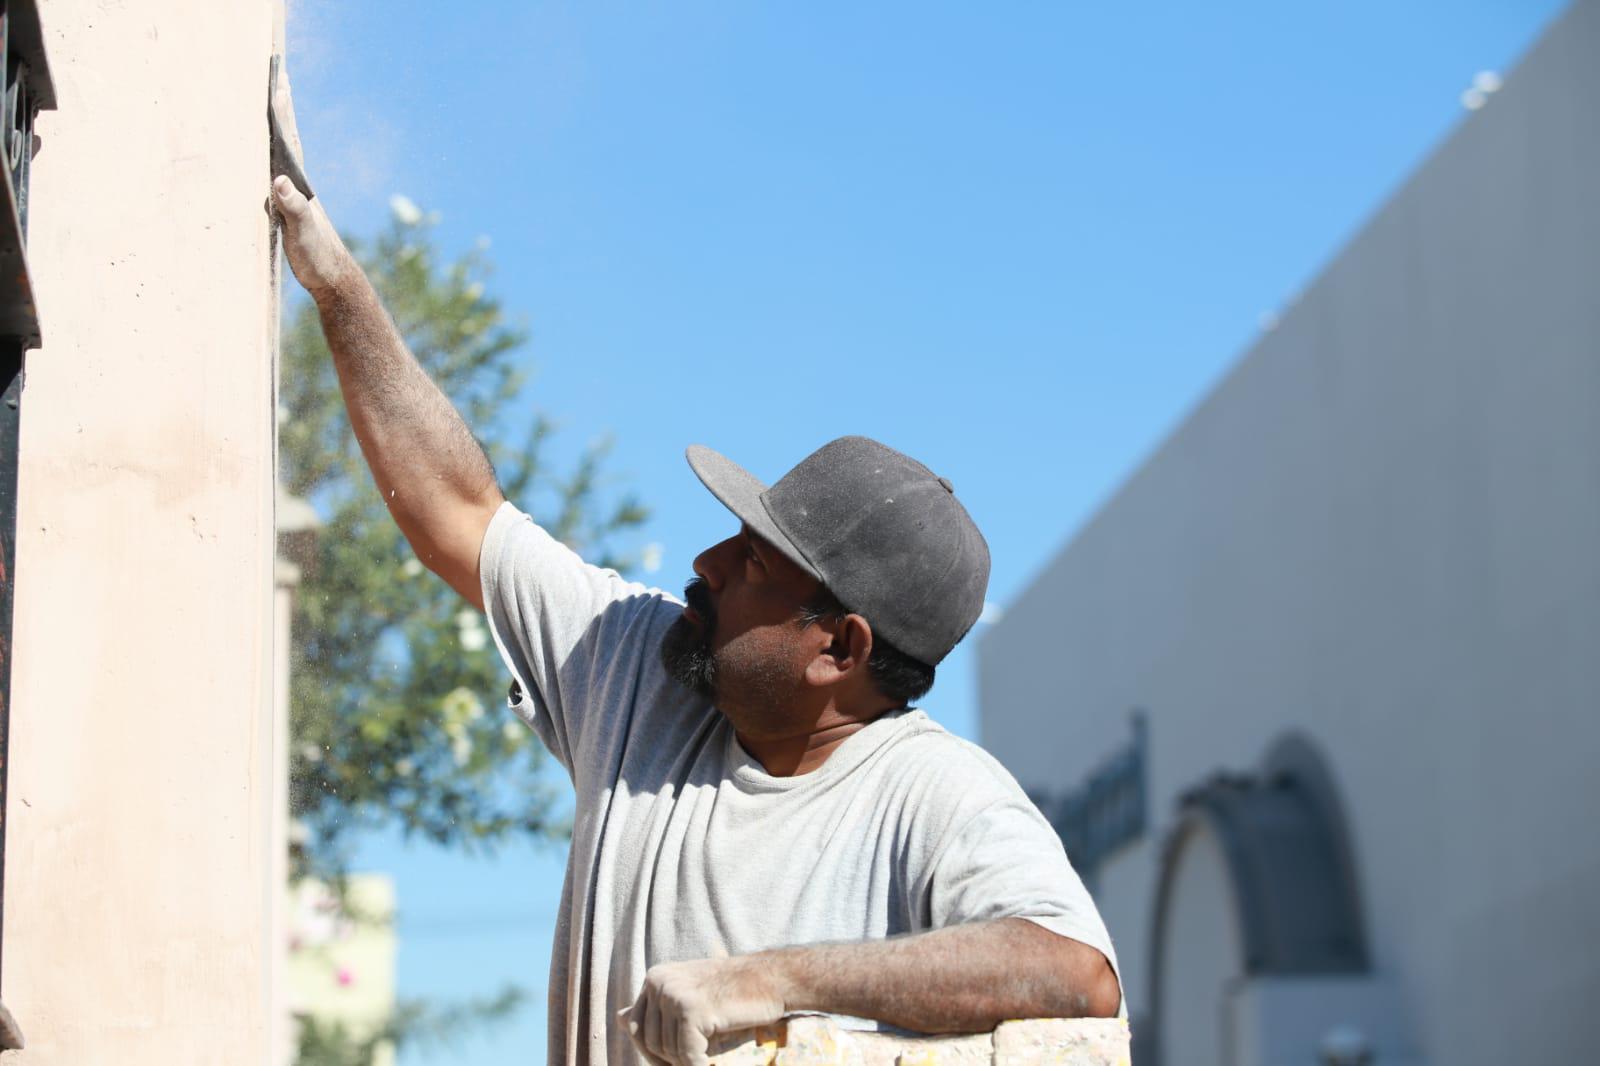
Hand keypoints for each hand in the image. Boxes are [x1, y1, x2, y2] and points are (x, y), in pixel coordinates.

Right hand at [268, 63, 350, 297]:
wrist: (333, 279)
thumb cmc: (318, 256)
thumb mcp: (303, 231)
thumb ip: (292, 206)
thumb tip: (280, 180)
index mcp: (300, 183)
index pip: (289, 140)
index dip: (282, 113)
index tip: (278, 82)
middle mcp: (299, 183)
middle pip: (289, 138)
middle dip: (282, 108)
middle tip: (279, 76)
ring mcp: (296, 194)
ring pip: (284, 152)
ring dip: (278, 127)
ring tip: (274, 103)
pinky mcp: (291, 208)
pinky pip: (278, 172)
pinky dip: (272, 156)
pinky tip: (268, 154)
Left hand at [619, 955, 787, 1064]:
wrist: (771, 979)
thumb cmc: (734, 991)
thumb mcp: (688, 991)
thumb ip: (656, 1003)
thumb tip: (616, 1017)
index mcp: (654, 977)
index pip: (633, 1026)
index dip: (651, 1051)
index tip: (673, 1060)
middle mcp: (658, 982)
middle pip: (648, 1041)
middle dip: (667, 1060)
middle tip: (691, 1062)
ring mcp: (673, 994)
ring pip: (667, 1051)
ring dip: (686, 1062)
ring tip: (706, 1058)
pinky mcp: (691, 1010)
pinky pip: (686, 1055)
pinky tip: (710, 1064)